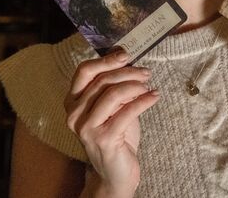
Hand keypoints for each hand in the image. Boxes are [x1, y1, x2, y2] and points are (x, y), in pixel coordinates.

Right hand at [65, 50, 158, 196]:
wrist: (116, 172)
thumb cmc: (116, 134)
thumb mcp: (112, 106)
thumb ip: (112, 86)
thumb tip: (126, 59)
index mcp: (72, 102)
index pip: (84, 71)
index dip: (106, 60)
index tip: (126, 55)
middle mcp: (74, 114)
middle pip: (101, 80)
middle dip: (127, 73)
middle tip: (145, 72)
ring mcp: (86, 128)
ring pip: (112, 94)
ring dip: (135, 86)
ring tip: (148, 86)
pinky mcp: (104, 138)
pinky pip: (127, 111)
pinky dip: (144, 100)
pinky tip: (154, 97)